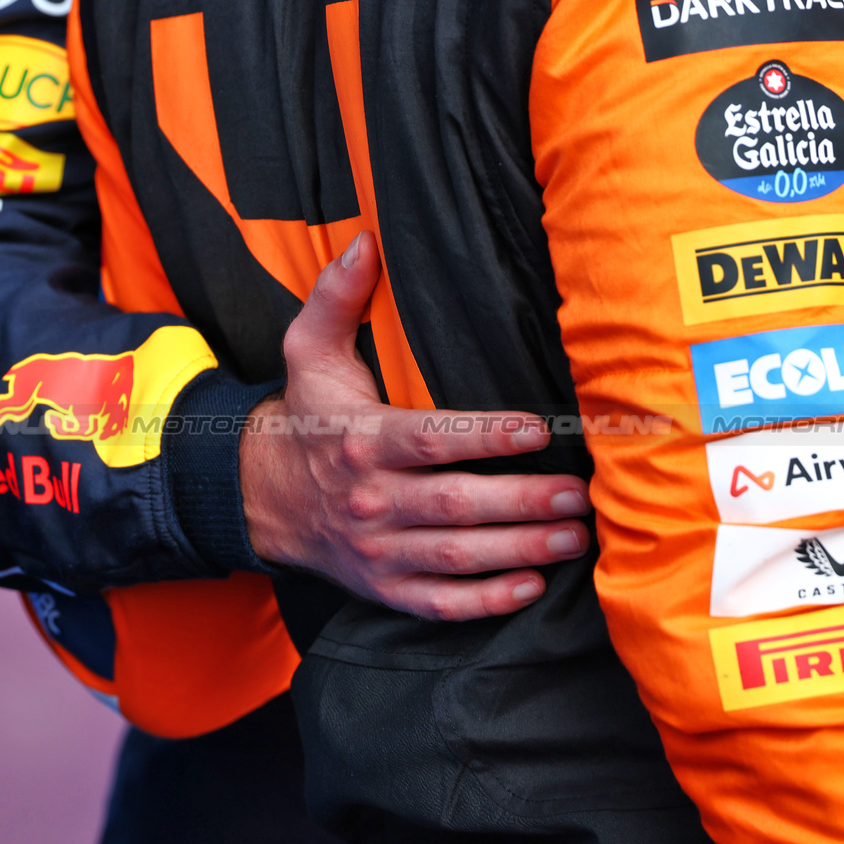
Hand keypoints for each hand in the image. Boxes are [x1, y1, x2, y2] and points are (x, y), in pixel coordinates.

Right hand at [239, 232, 590, 620]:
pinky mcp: (383, 586)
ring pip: (455, 556)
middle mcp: (370, 499)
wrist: (262, 496)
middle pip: (455, 504)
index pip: (430, 439)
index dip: (486, 436)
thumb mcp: (309, 352)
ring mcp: (377, 549)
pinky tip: (530, 587)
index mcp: (361, 439)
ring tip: (575, 535)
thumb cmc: (306, 419)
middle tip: (581, 493)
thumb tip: (365, 241)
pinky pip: (439, 602)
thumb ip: (337, 298)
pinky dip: (484, 601)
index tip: (539, 428)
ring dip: (520, 549)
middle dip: (524, 500)